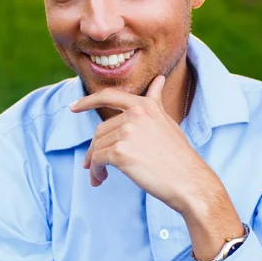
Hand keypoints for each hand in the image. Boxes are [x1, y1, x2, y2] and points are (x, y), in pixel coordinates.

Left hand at [70, 75, 214, 215]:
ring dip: (95, 163)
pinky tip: (101, 179)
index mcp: (145, 106)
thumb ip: (155, 102)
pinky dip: (96, 171)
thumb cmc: (179, 156)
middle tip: (94, 165)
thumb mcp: (167, 122)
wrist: (188, 181)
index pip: (109, 96)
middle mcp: (135, 114)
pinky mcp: (119, 152)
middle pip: (100, 130)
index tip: (73, 107)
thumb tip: (158, 79)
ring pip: (97, 146)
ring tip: (100, 176)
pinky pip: (97, 160)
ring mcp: (127, 132)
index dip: (87, 101)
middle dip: (95, 148)